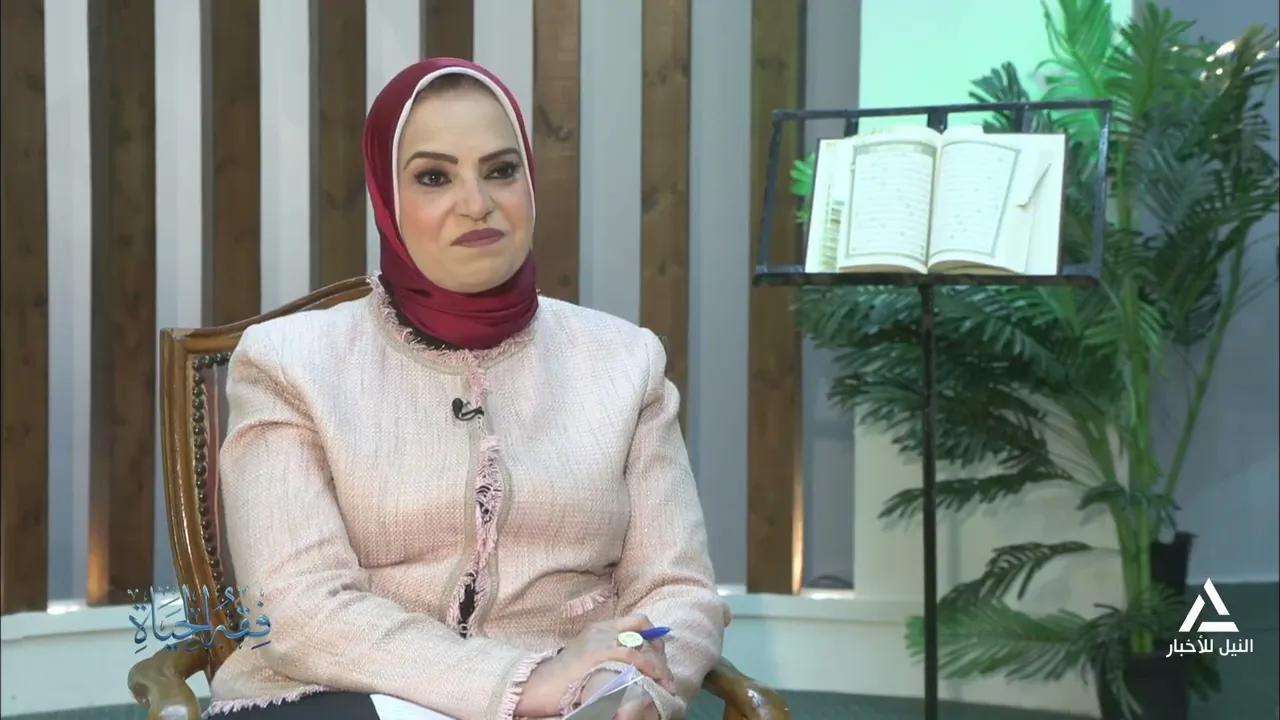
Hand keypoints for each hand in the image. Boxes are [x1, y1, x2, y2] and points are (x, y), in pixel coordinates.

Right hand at [515, 614, 675, 716]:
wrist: (540, 684)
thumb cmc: (564, 677)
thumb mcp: (588, 658)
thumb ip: (608, 654)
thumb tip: (633, 665)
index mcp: (600, 627)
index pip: (637, 620)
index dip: (655, 637)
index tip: (662, 657)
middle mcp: (601, 628)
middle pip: (642, 628)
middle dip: (660, 651)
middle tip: (667, 674)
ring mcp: (598, 639)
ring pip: (640, 645)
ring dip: (658, 665)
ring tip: (665, 683)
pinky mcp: (596, 653)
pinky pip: (631, 655)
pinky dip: (647, 667)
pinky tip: (653, 680)